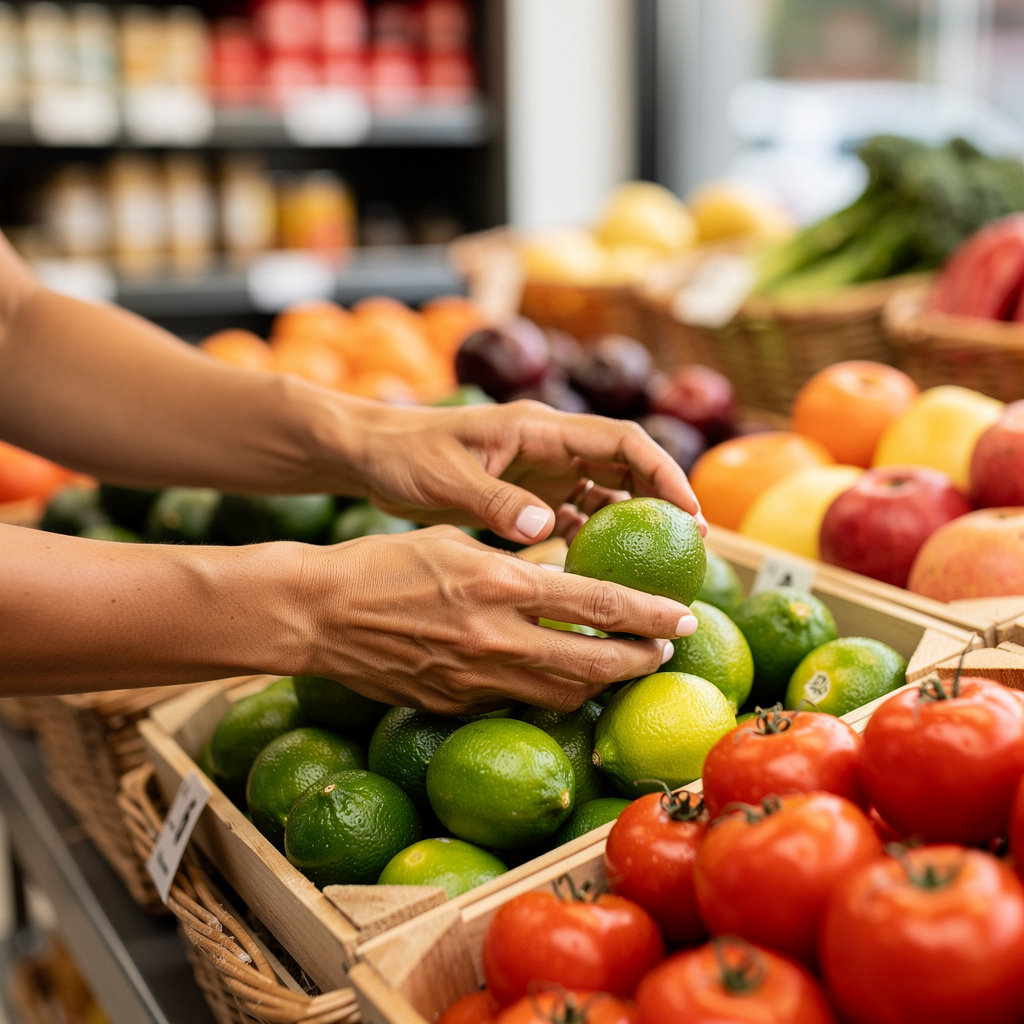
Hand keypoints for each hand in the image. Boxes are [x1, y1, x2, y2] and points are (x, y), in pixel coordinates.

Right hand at [302, 525, 696, 713]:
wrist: (319, 614)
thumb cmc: (384, 564)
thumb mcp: (456, 542)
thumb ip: (513, 564)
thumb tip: (562, 576)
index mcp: (498, 584)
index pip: (597, 605)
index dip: (650, 616)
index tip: (685, 617)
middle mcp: (494, 637)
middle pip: (593, 664)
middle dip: (640, 660)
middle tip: (666, 649)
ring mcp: (474, 679)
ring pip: (562, 694)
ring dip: (603, 683)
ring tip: (625, 667)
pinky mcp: (454, 704)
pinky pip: (517, 703)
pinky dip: (549, 693)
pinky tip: (560, 680)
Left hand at [342, 398, 704, 544]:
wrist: (373, 455)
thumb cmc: (404, 456)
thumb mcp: (445, 478)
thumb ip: (495, 501)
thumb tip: (547, 530)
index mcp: (538, 428)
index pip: (620, 440)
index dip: (663, 471)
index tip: (689, 512)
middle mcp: (549, 445)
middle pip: (626, 465)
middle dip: (662, 499)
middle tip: (691, 545)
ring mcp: (541, 469)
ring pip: (606, 490)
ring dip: (634, 520)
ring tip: (659, 563)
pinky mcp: (527, 494)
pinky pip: (576, 514)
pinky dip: (594, 537)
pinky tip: (603, 570)